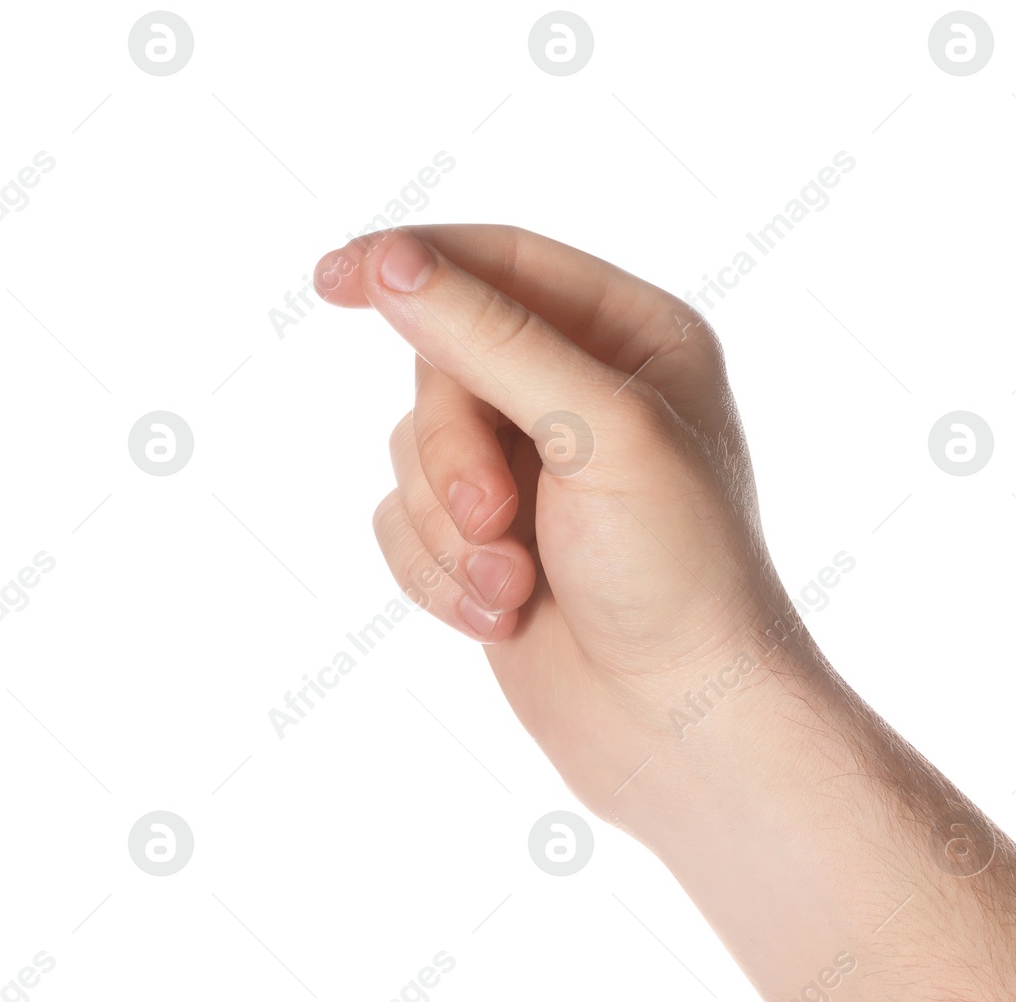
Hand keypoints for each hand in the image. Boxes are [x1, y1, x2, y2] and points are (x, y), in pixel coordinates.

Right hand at [314, 226, 810, 819]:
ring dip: (450, 529)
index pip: (503, 261)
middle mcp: (584, 393)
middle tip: (497, 519)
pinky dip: (439, 573)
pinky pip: (404, 523)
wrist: (683, 726)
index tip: (332, 280)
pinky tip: (503, 618)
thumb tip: (391, 262)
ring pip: (414, 450)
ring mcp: (535, 472)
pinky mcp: (492, 542)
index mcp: (637, 339)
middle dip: (453, 452)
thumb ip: (490, 339)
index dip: (415, 264)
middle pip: (442, 364)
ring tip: (516, 588)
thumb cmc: (677, 575)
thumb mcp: (599, 433)